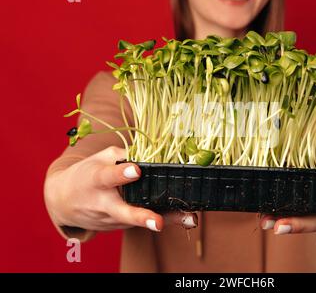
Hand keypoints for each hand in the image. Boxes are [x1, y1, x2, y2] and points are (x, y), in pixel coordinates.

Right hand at [44, 146, 197, 231]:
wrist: (64, 202)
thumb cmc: (87, 174)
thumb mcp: (98, 158)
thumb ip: (122, 153)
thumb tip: (148, 150)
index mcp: (96, 181)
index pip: (107, 177)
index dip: (121, 174)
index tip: (136, 171)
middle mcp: (105, 204)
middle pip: (123, 212)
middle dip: (141, 218)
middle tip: (158, 222)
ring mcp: (114, 219)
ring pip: (140, 220)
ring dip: (166, 219)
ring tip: (191, 218)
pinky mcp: (123, 226)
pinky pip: (145, 222)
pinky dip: (167, 219)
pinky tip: (188, 218)